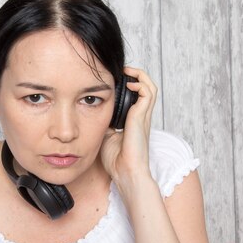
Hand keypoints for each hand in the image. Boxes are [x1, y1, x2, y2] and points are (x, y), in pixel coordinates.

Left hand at [100, 67, 156, 187]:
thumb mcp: (104, 136)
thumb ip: (102, 123)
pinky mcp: (142, 117)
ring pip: (150, 87)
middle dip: (136, 75)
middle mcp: (141, 117)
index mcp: (133, 121)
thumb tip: (92, 113)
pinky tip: (128, 84)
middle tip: (123, 71)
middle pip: (146, 88)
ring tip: (128, 71)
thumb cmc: (116, 160)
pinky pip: (148, 93)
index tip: (116, 80)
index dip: (129, 85)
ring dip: (140, 76)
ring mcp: (143, 116)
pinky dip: (140, 83)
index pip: (137, 97)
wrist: (125, 171)